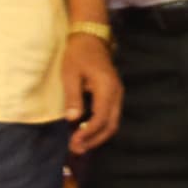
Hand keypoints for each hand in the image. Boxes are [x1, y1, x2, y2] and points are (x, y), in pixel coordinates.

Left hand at [60, 31, 121, 155]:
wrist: (90, 38)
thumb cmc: (77, 54)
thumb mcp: (70, 74)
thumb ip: (72, 97)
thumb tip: (73, 119)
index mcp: (107, 88)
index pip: (101, 118)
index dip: (88, 134)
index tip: (74, 142)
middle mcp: (116, 94)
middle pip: (111, 125)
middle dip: (94, 140)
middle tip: (76, 150)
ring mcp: (117, 94)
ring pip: (112, 122)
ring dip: (97, 136)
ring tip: (80, 145)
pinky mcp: (113, 94)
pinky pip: (110, 115)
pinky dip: (99, 127)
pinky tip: (85, 132)